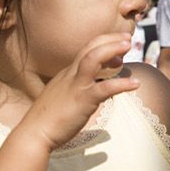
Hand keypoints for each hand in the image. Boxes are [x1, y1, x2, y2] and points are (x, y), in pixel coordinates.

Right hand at [19, 34, 140, 151]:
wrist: (34, 133)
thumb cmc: (48, 119)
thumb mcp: (62, 97)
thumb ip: (75, 89)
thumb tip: (90, 90)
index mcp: (67, 74)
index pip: (85, 50)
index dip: (103, 44)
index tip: (118, 45)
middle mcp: (70, 75)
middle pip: (90, 47)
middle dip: (110, 39)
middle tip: (127, 37)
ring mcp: (76, 86)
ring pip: (93, 58)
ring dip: (112, 49)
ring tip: (129, 46)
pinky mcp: (82, 100)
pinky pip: (105, 88)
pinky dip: (122, 84)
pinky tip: (135, 84)